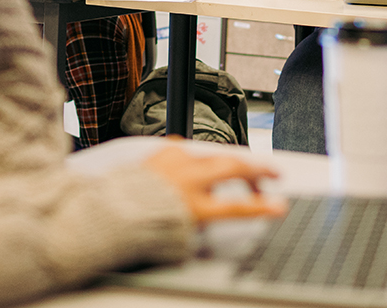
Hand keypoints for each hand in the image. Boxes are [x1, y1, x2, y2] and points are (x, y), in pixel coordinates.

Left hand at [144, 145, 284, 223]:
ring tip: (238, 172)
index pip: (237, 206)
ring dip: (227, 165)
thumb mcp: (177, 234)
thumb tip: (211, 221)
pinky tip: (196, 166)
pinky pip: (186, 152)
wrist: (107, 211)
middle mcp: (187, 180)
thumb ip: (200, 223)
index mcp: (193, 205)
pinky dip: (195, 160)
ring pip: (213, 157)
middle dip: (258, 170)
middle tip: (272, 174)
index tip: (279, 206)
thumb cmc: (138, 225)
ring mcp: (176, 163)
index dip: (262, 206)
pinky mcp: (163, 153)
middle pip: (234, 168)